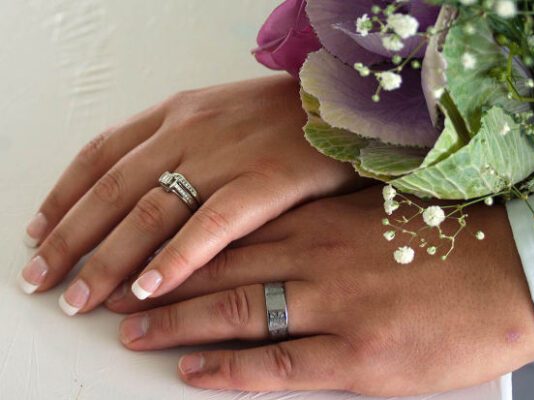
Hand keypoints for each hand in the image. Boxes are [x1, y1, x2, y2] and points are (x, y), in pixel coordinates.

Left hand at [20, 75, 361, 314]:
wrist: (342, 102)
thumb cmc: (280, 116)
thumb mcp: (219, 116)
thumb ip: (178, 149)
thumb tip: (138, 196)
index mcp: (176, 114)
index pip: (101, 155)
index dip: (64, 197)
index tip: (40, 233)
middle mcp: (189, 132)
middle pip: (114, 190)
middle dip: (73, 239)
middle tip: (44, 280)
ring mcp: (226, 156)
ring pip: (151, 211)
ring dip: (111, 258)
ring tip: (84, 298)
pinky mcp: (266, 181)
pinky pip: (211, 224)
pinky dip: (177, 257)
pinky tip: (152, 288)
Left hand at [108, 186, 533, 395]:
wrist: (506, 272)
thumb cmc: (443, 240)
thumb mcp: (373, 217)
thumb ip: (321, 224)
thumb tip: (276, 230)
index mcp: (320, 224)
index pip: (231, 233)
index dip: (179, 246)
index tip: (142, 253)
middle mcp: (316, 260)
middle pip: (221, 271)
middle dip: (162, 284)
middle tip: (115, 295)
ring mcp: (334, 308)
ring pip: (238, 313)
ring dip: (180, 324)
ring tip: (134, 332)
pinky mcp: (358, 358)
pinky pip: (279, 365)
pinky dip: (230, 369)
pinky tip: (194, 371)